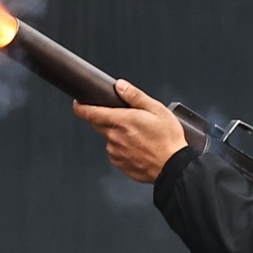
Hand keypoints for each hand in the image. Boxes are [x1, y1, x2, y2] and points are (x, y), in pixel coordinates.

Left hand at [72, 79, 188, 183]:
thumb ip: (135, 96)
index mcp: (122, 121)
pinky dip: (123, 148)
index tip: (78, 103)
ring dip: (118, 135)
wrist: (174, 167)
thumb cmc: (168, 139)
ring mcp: (116, 152)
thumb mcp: (157, 109)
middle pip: (99, 124)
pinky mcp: (119, 163)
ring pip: (109, 138)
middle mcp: (115, 137)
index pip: (91, 113)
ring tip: (140, 137)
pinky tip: (139, 148)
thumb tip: (120, 86)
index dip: (80, 107)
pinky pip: (115, 152)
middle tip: (128, 120)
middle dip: (107, 118)